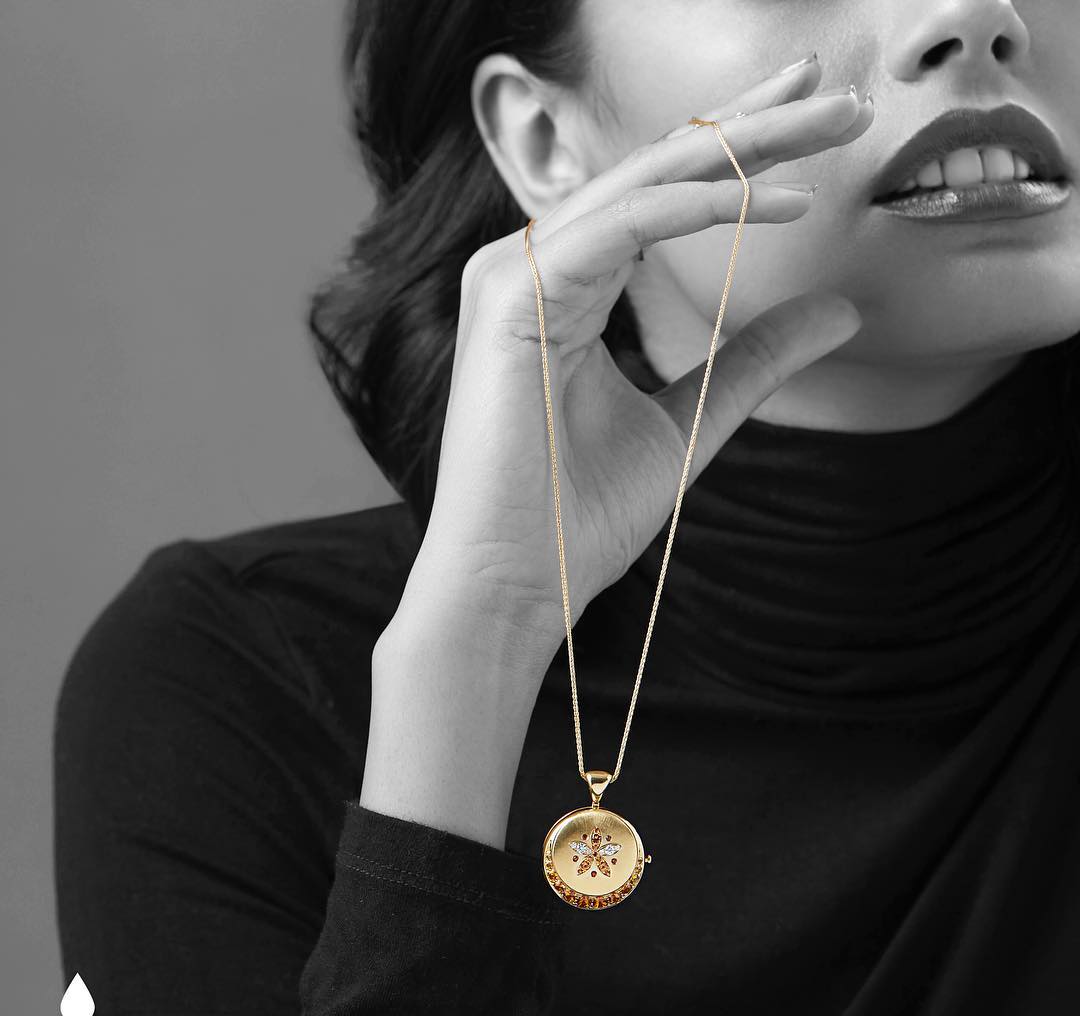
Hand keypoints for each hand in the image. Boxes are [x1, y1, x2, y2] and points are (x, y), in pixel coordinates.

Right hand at [408, 62, 872, 655]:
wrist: (516, 586)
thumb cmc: (580, 517)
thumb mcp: (690, 423)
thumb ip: (752, 360)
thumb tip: (840, 313)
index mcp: (558, 290)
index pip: (655, 201)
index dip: (737, 157)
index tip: (814, 130)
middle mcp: (528, 268)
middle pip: (652, 174)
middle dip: (751, 127)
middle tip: (840, 92)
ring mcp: (510, 276)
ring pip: (640, 184)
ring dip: (741, 148)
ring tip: (833, 123)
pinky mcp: (510, 297)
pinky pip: (618, 227)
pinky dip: (699, 206)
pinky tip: (777, 198)